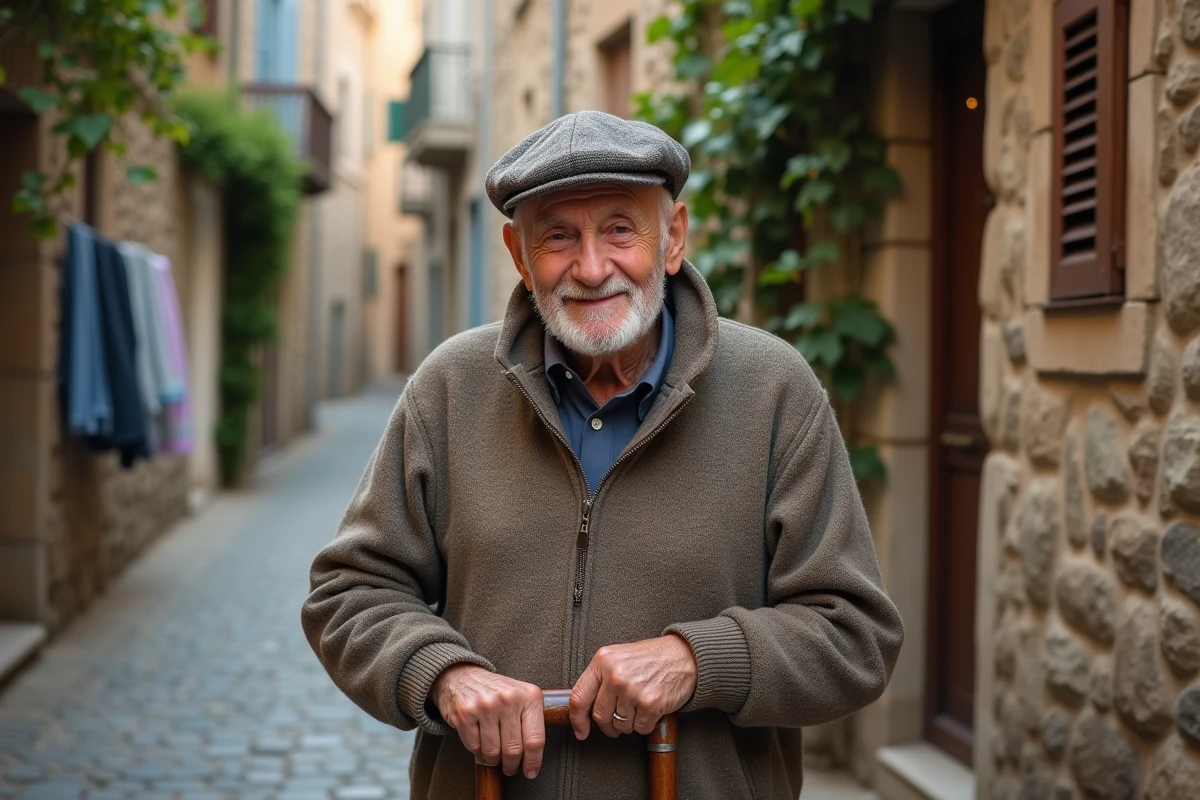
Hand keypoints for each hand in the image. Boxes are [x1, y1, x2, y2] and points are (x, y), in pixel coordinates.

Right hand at [431, 664, 545, 778]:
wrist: (461, 675)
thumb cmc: (495, 691)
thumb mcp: (521, 696)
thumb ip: (531, 720)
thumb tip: (535, 756)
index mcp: (529, 695)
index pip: (535, 739)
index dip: (533, 761)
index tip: (530, 772)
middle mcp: (509, 698)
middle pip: (514, 749)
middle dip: (511, 764)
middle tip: (510, 767)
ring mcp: (486, 705)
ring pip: (493, 751)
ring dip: (493, 758)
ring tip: (493, 750)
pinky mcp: (465, 713)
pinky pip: (474, 746)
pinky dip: (476, 748)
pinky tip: (478, 737)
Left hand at [569, 634, 696, 739]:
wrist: (683, 656)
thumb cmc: (651, 658)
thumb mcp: (618, 658)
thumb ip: (599, 678)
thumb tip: (584, 708)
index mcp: (603, 661)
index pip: (579, 697)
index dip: (577, 719)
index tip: (580, 730)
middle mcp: (616, 675)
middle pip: (600, 716)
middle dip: (608, 724)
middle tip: (616, 720)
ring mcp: (632, 690)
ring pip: (620, 725)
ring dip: (628, 724)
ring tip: (637, 707)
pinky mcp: (650, 704)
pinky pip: (639, 728)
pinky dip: (644, 724)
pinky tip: (649, 709)